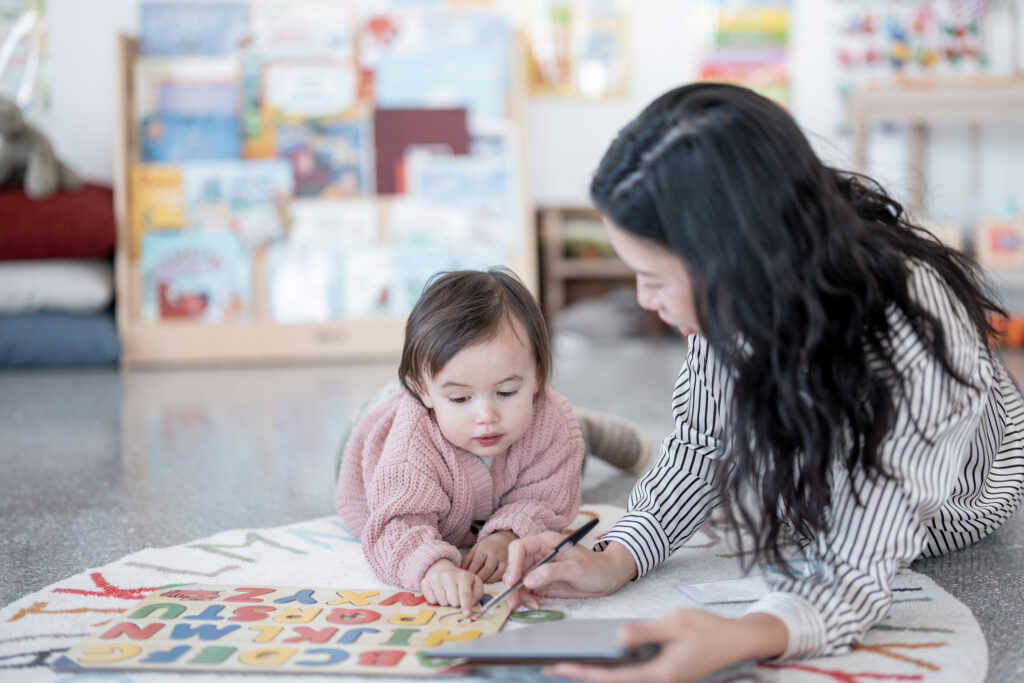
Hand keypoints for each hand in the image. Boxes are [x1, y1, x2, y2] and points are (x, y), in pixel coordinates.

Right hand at [420, 559, 482, 618]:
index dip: (466, 605)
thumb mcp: (475, 583)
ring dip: (446, 602)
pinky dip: (436, 600)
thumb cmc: (462, 581)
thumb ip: (477, 593)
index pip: (465, 594)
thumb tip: (471, 603)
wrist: (444, 570)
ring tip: (448, 594)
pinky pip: (431, 600)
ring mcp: (436, 578)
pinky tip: (439, 593)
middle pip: (453, 601)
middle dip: (456, 604)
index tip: (467, 615)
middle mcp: (448, 575)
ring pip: (442, 602)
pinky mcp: (425, 582)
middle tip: (456, 597)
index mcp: (463, 576)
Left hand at [462, 530, 515, 582]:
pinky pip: (500, 577)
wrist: (504, 540)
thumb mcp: (475, 548)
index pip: (476, 563)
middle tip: (473, 582)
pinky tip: (488, 580)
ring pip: (494, 575)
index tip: (467, 577)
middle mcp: (494, 554)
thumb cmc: (487, 546)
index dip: (470, 572)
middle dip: (478, 579)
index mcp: (484, 549)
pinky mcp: (508, 566)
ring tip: (480, 582)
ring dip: (485, 581)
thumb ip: (467, 560)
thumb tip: (462, 572)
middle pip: (486, 571)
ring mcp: (502, 560)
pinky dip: (493, 581)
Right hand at [503, 533, 637, 609]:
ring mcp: (539, 569)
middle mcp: (539, 554)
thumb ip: (552, 572)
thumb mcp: (576, 569)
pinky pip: (527, 591)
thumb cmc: (595, 567)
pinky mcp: (542, 583)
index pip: (520, 548)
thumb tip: (528, 580)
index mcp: (546, 542)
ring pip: (519, 581)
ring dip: (519, 594)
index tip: (514, 581)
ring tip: (529, 605)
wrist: (607, 577)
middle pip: (515, 567)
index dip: (513, 563)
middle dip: (512, 584)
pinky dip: (526, 599)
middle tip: (513, 601)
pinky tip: (535, 604)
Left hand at [545, 610, 788, 682]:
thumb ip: (644, 632)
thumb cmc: (706, 629)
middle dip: (581, 674)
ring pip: (619, 679)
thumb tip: (617, 638)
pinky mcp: (661, 674)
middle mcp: (657, 682)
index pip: (612, 677)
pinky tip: (597, 655)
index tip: (559, 665)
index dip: (583, 672)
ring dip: (594, 671)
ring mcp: (659, 680)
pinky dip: (611, 666)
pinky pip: (630, 673)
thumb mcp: (674, 623)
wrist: (735, 640)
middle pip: (612, 682)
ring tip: (566, 660)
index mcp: (659, 674)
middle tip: (549, 666)